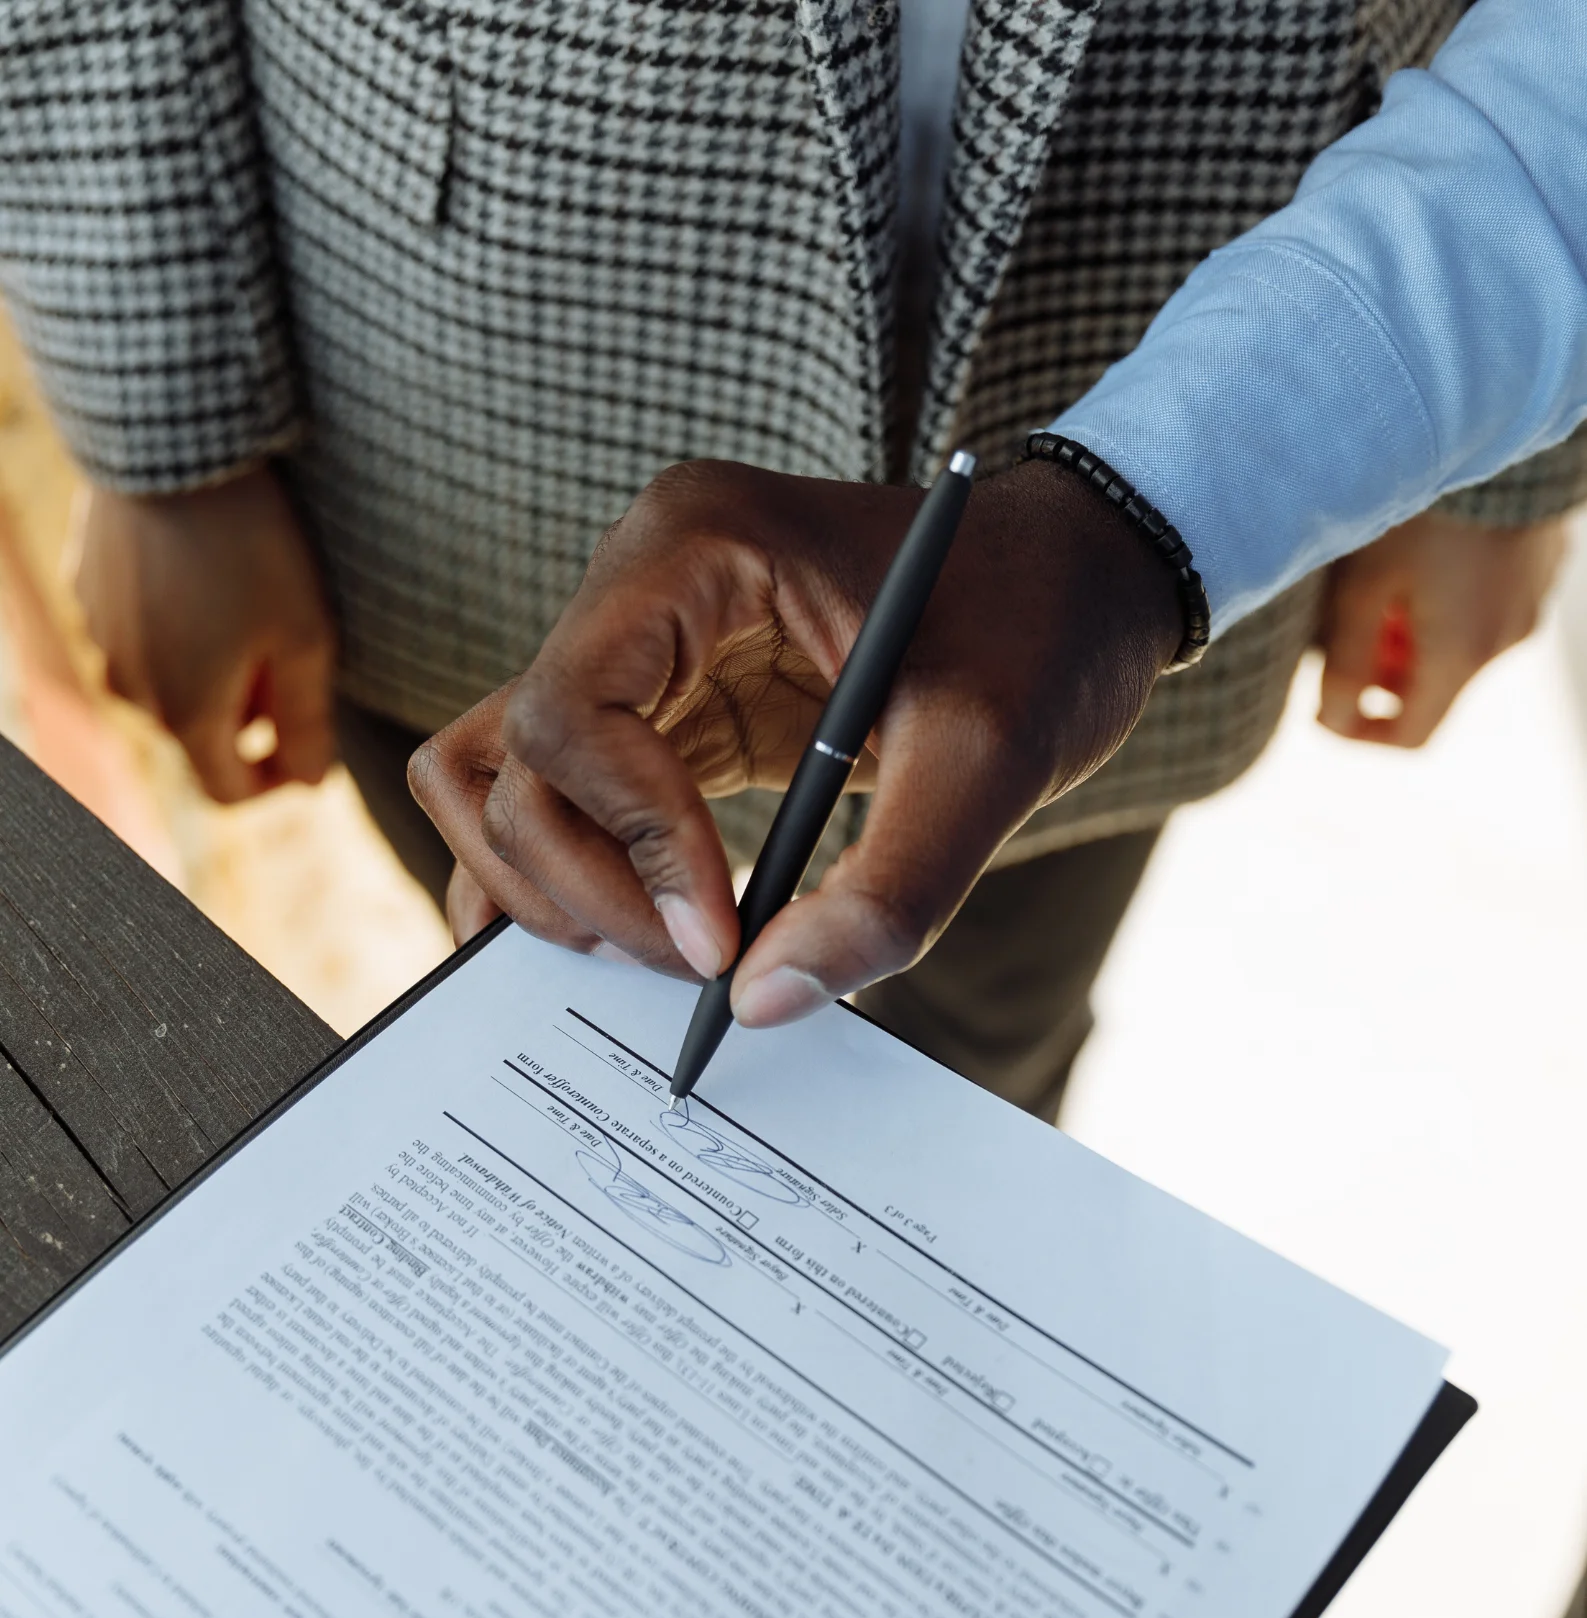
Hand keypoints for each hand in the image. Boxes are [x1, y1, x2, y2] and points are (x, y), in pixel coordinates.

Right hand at [76, 463, 337, 801]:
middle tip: (289, 657)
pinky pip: (138, 634)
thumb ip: (309, 724)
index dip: (274, 783)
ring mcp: (99, 640)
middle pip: (198, 735)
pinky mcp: (85, 592)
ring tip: (250, 610)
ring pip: (166, 684)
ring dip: (209, 671)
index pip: (228, 792)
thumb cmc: (250, 545)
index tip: (305, 748)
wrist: (168, 446)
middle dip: (247, 715)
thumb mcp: (305, 638)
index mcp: (186, 714)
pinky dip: (175, 628)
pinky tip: (206, 576)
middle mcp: (131, 691)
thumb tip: (311, 781)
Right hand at [409, 460, 1179, 1014]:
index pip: (575, 712)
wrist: (1081, 580)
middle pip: (517, 760)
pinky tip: (618, 948)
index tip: (719, 941)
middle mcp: (638, 584)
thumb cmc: (1042, 630)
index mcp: (697, 546)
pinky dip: (565, 877)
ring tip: (656, 959)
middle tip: (696, 973)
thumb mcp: (989, 761)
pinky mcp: (658, 712)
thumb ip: (887, 891)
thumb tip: (762, 1003)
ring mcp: (637, 648)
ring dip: (548, 886)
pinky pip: (554, 795)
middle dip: (590, 888)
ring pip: (499, 779)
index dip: (633, 844)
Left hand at [1318, 510, 1566, 746]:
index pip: (1410, 736)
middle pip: (1434, 691)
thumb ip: (1343, 663)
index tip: (1323, 708)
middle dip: (1384, 676)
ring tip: (1382, 588)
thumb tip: (1329, 720)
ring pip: (1460, 650)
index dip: (1359, 733)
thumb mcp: (1361, 586)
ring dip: (1415, 640)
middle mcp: (1506, 641)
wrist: (1492, 421)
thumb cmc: (1416, 502)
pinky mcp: (1541, 570)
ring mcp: (1531, 605)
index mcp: (1462, 654)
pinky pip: (1486, 612)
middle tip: (1346, 631)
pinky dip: (1448, 610)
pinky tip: (1422, 561)